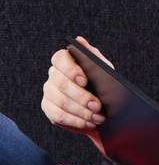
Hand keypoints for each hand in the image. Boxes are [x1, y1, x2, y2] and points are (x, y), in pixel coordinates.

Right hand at [41, 36, 113, 153]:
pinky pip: (58, 116)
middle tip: (98, 106)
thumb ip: (93, 56)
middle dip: (81, 97)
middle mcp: (53, 74)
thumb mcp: (103, 69)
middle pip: (61, 83)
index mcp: (65, 61)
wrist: (101, 106)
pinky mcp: (49, 108)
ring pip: (60, 101)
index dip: (71, 70)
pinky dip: (76, 121)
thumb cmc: (102, 83)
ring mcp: (49, 92)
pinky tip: (89, 123)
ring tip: (98, 117)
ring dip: (81, 111)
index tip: (85, 80)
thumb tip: (80, 40)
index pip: (60, 59)